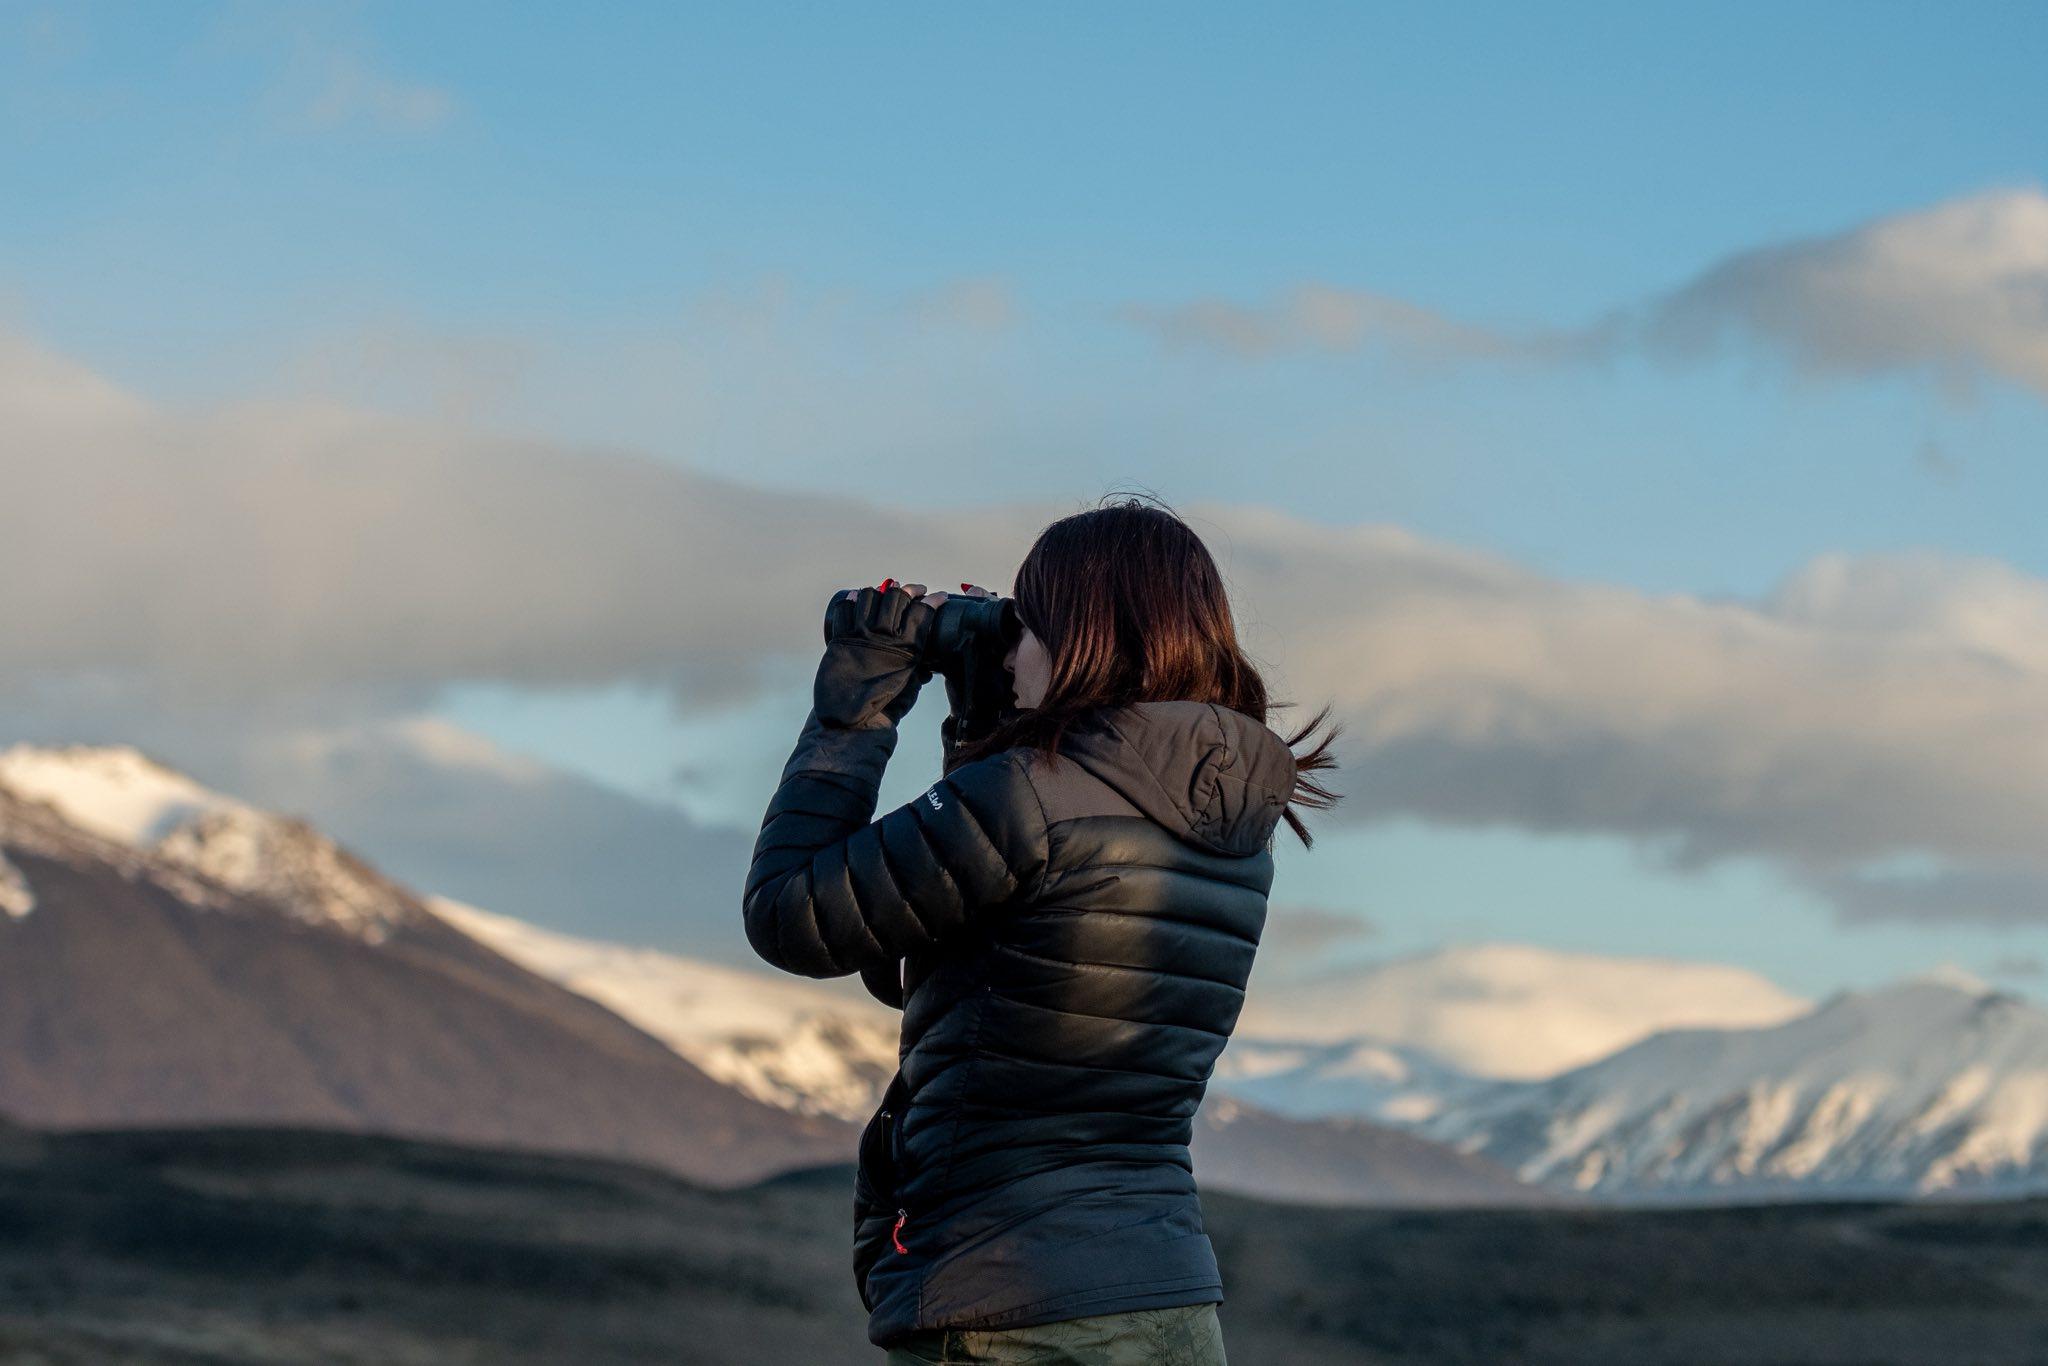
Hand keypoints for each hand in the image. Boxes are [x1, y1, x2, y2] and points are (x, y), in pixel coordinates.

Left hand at [815, 579, 938, 728]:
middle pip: (898, 597)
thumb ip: (919, 666)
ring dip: (881, 592)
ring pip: (871, 596)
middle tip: (915, 591)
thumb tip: (928, 661)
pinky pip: (845, 609)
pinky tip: (857, 597)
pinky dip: (851, 600)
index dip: (933, 600)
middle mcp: (884, 636)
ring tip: (885, 594)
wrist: (853, 720)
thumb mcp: (910, 682)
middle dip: (910, 590)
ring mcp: (860, 634)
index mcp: (906, 647)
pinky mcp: (841, 638)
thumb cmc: (885, 706)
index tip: (939, 596)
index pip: (923, 612)